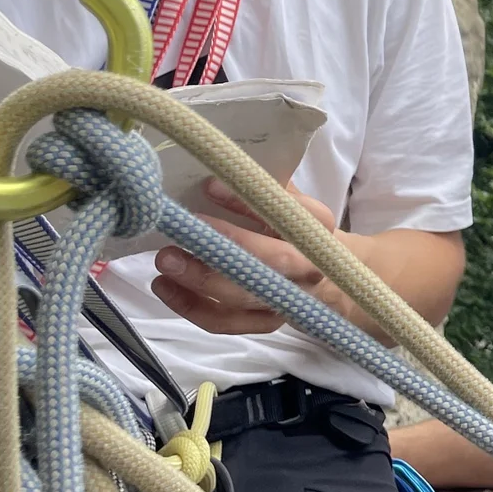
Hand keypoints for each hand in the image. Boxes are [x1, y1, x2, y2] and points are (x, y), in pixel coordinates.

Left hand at [149, 178, 352, 334]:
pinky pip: (226, 322)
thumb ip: (265, 189)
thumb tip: (222, 169)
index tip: (209, 187)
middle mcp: (309, 266)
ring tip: (164, 262)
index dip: (247, 202)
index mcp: (317, 227)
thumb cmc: (295, 231)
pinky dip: (193, 307)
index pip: (286, 212)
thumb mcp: (291, 203)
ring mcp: (288, 299)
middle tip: (180, 237)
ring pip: (244, 296)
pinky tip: (165, 287)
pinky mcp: (266, 322)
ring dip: (200, 281)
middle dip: (222, 251)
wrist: (328, 277)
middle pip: (270, 263)